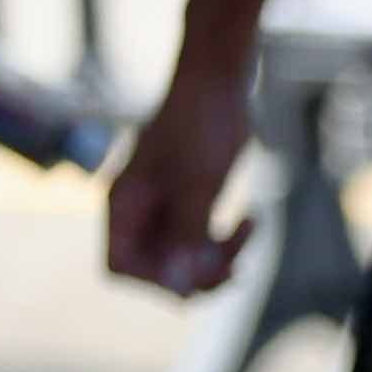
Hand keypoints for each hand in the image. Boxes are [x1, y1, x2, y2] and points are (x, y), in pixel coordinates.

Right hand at [107, 65, 254, 298]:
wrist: (220, 80)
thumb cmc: (202, 125)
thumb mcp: (197, 186)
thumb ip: (186, 239)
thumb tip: (182, 292)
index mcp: (124, 203)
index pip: (119, 267)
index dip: (154, 281)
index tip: (191, 273)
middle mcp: (139, 210)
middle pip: (156, 271)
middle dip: (197, 274)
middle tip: (233, 267)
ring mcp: (164, 207)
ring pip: (185, 260)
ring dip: (220, 260)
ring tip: (248, 233)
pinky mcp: (190, 202)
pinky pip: (203, 243)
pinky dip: (228, 243)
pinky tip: (252, 221)